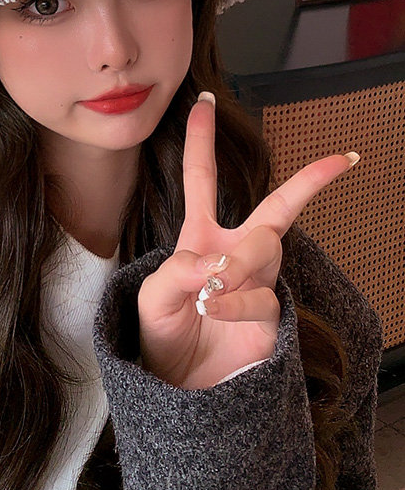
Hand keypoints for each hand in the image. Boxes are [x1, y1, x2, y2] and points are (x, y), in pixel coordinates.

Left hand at [137, 92, 357, 389]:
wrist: (176, 388)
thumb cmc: (161, 334)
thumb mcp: (150, 297)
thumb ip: (174, 272)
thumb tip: (212, 262)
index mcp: (200, 237)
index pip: (202, 180)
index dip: (201, 141)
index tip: (206, 102)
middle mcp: (234, 254)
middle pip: (276, 209)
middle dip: (309, 183)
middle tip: (340, 161)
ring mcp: (257, 284)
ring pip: (266, 249)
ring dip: (237, 265)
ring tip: (211, 290)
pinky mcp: (271, 317)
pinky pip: (261, 296)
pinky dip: (233, 302)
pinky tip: (214, 309)